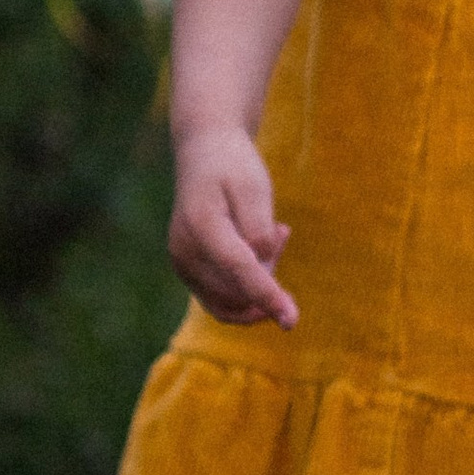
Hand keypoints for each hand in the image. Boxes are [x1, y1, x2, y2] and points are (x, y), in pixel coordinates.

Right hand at [169, 128, 297, 327]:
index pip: (238, 269)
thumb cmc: (234, 166)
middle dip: (269, 270)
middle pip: (239, 288)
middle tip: (279, 230)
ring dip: (261, 277)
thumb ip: (259, 228)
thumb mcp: (255, 186)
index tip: (291, 321)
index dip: (266, 295)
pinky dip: (249, 283)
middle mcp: (185, 252)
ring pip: (233, 300)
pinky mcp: (188, 273)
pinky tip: (261, 249)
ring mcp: (183, 266)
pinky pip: (225, 297)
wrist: (204, 154)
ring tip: (271, 233)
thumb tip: (260, 267)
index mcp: (202, 225)